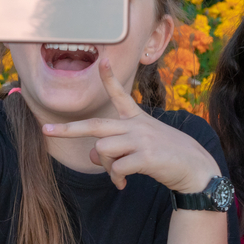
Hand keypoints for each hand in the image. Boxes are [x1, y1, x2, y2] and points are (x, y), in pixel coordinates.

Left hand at [42, 60, 220, 191]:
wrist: (197, 169)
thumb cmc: (169, 156)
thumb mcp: (142, 145)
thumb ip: (116, 147)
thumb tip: (91, 155)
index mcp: (137, 119)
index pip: (120, 94)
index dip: (108, 78)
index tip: (101, 60)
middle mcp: (136, 126)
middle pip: (95, 125)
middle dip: (68, 129)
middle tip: (46, 130)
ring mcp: (140, 140)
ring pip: (101, 150)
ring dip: (105, 168)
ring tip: (118, 177)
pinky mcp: (145, 157)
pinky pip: (116, 168)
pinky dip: (116, 179)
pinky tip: (124, 184)